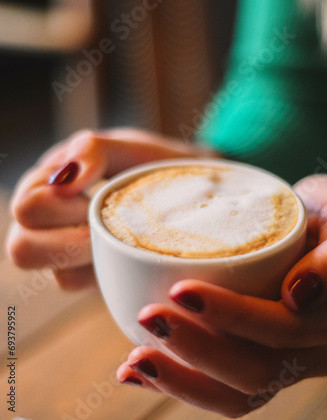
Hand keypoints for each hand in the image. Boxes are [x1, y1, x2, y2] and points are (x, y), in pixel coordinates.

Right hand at [6, 128, 215, 289]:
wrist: (194, 188)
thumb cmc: (152, 162)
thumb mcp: (126, 146)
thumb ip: (92, 151)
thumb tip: (64, 179)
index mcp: (48, 183)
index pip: (25, 208)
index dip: (60, 209)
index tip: (96, 197)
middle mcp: (49, 221)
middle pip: (23, 250)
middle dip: (72, 240)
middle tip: (108, 225)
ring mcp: (72, 251)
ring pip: (58, 276)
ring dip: (95, 258)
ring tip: (123, 238)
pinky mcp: (95, 274)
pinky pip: (93, 288)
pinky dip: (111, 271)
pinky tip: (130, 251)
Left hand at [117, 175, 326, 416]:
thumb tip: (299, 295)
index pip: (283, 328)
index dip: (231, 315)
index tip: (181, 289)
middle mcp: (318, 352)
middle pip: (256, 371)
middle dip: (196, 349)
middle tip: (148, 316)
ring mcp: (292, 363)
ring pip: (237, 394)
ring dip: (182, 379)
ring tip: (135, 358)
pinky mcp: (266, 361)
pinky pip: (226, 389)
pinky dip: (182, 384)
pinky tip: (142, 370)